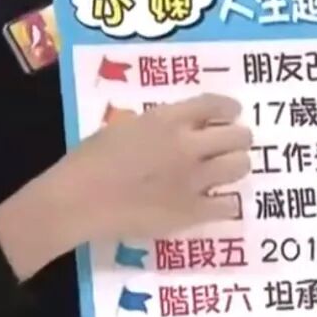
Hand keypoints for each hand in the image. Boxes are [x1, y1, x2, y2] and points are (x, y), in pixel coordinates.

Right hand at [0, 94, 251, 278]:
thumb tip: (176, 127)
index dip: (230, 108)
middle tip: (232, 145)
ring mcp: (193, 180)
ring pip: (240, 167)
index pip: (216, 104)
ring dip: (236, 166)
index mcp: (168, 119)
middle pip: (239, 136)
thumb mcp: (123, 126)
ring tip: (226, 171)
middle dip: (239, 138)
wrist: (76, 201)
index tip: (232, 113)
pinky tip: (218, 203)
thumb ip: (156, 124)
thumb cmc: (90, 160)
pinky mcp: (191, 212)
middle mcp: (187, 146)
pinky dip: (226, 203)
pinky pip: (228, 205)